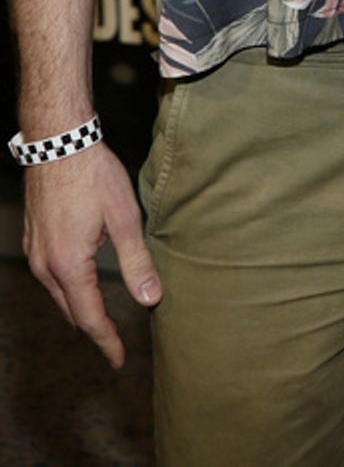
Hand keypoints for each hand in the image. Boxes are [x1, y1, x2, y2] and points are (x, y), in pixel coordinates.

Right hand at [23, 143, 161, 367]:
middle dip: (93, 328)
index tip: (119, 359)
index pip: (89, 318)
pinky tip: (82, 278)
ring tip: (102, 316)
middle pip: (72, 310)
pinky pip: (51, 274)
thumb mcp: (124, 217)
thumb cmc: (94, 175)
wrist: (59, 141)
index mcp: (69, 266)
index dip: (106, 340)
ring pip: (59, 293)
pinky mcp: (34, 238)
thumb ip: (137, 261)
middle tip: (114, 343)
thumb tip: (151, 299)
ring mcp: (36, 252)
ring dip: (80, 306)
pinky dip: (69, 285)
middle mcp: (46, 265)